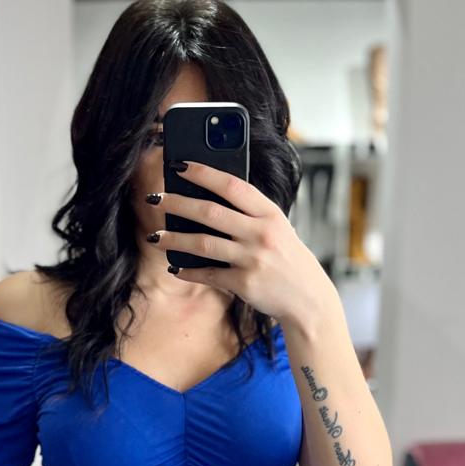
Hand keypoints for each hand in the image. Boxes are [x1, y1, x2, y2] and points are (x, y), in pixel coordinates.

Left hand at [146, 159, 339, 324]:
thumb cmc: (289, 260)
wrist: (308, 299)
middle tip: (156, 199)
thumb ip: (251, 215)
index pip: (232, 185)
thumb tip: (208, 201)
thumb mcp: (278, 230)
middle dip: (178, 203)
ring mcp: (252, 259)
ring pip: (203, 243)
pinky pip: (208, 274)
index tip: (180, 166)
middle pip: (210, 212)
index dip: (203, 173)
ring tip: (155, 237)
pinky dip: (188, 271)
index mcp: (270, 214)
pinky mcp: (244, 284)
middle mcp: (261, 234)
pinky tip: (175, 268)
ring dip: (174, 239)